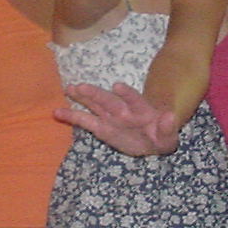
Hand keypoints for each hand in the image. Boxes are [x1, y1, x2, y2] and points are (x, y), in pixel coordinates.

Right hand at [57, 81, 178, 155]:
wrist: (152, 141)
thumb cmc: (161, 135)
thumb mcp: (169, 135)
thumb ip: (169, 126)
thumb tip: (171, 116)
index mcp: (141, 110)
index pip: (134, 100)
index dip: (127, 93)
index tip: (117, 86)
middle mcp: (123, 110)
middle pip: (108, 100)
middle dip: (95, 94)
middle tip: (81, 86)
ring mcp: (110, 117)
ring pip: (94, 105)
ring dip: (82, 97)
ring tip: (68, 89)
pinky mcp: (101, 127)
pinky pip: (85, 121)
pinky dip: (71, 116)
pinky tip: (57, 112)